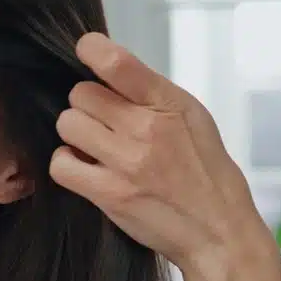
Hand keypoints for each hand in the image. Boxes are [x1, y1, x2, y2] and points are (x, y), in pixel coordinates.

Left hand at [50, 32, 273, 270]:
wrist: (219, 231)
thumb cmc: (205, 172)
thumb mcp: (192, 116)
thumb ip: (150, 92)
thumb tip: (107, 68)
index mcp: (168, 103)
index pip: (116, 61)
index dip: (90, 49)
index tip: (86, 52)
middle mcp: (146, 128)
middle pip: (81, 93)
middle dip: (88, 105)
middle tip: (105, 123)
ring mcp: (126, 162)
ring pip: (67, 123)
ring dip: (76, 133)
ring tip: (96, 146)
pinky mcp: (109, 193)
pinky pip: (61, 163)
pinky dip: (67, 163)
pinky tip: (84, 166)